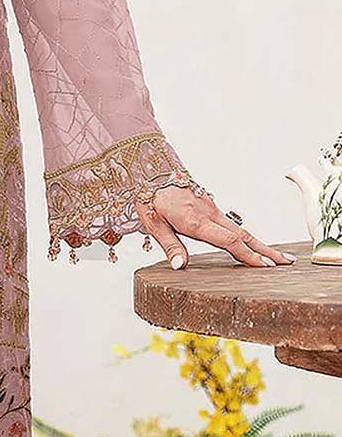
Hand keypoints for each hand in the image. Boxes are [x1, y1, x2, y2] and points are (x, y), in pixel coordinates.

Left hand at [137, 185, 296, 269]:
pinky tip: (252, 244)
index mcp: (196, 221)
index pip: (229, 241)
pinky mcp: (209, 206)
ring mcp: (211, 209)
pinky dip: (246, 236)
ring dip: (260, 244)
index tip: (266, 267)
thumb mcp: (153, 223)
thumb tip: (180, 267)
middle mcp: (209, 214)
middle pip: (244, 235)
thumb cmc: (149, 198)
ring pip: (240, 229)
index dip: (248, 255)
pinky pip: (232, 224)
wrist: (149, 169)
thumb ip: (169, 245)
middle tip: (287, 262)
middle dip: (266, 250)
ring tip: (278, 257)